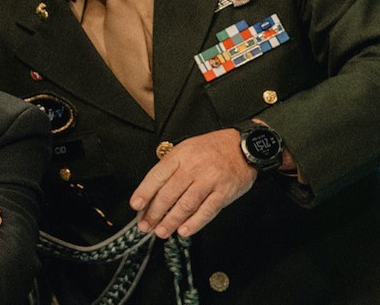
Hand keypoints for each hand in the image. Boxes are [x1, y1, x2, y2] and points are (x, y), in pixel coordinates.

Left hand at [129, 129, 255, 238]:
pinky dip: (194, 223)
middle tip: (146, 225)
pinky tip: (183, 231)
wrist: (243, 147)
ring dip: (171, 221)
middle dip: (154, 212)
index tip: (136, 205)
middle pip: (169, 193)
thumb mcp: (186, 149)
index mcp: (180, 155)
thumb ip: (170, 168)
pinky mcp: (224, 193)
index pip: (157, 175)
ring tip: (161, 231)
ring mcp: (209, 181)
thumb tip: (152, 192)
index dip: (144, 192)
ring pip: (186, 205)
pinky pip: (207, 211)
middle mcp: (193, 168)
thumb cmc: (211, 149)